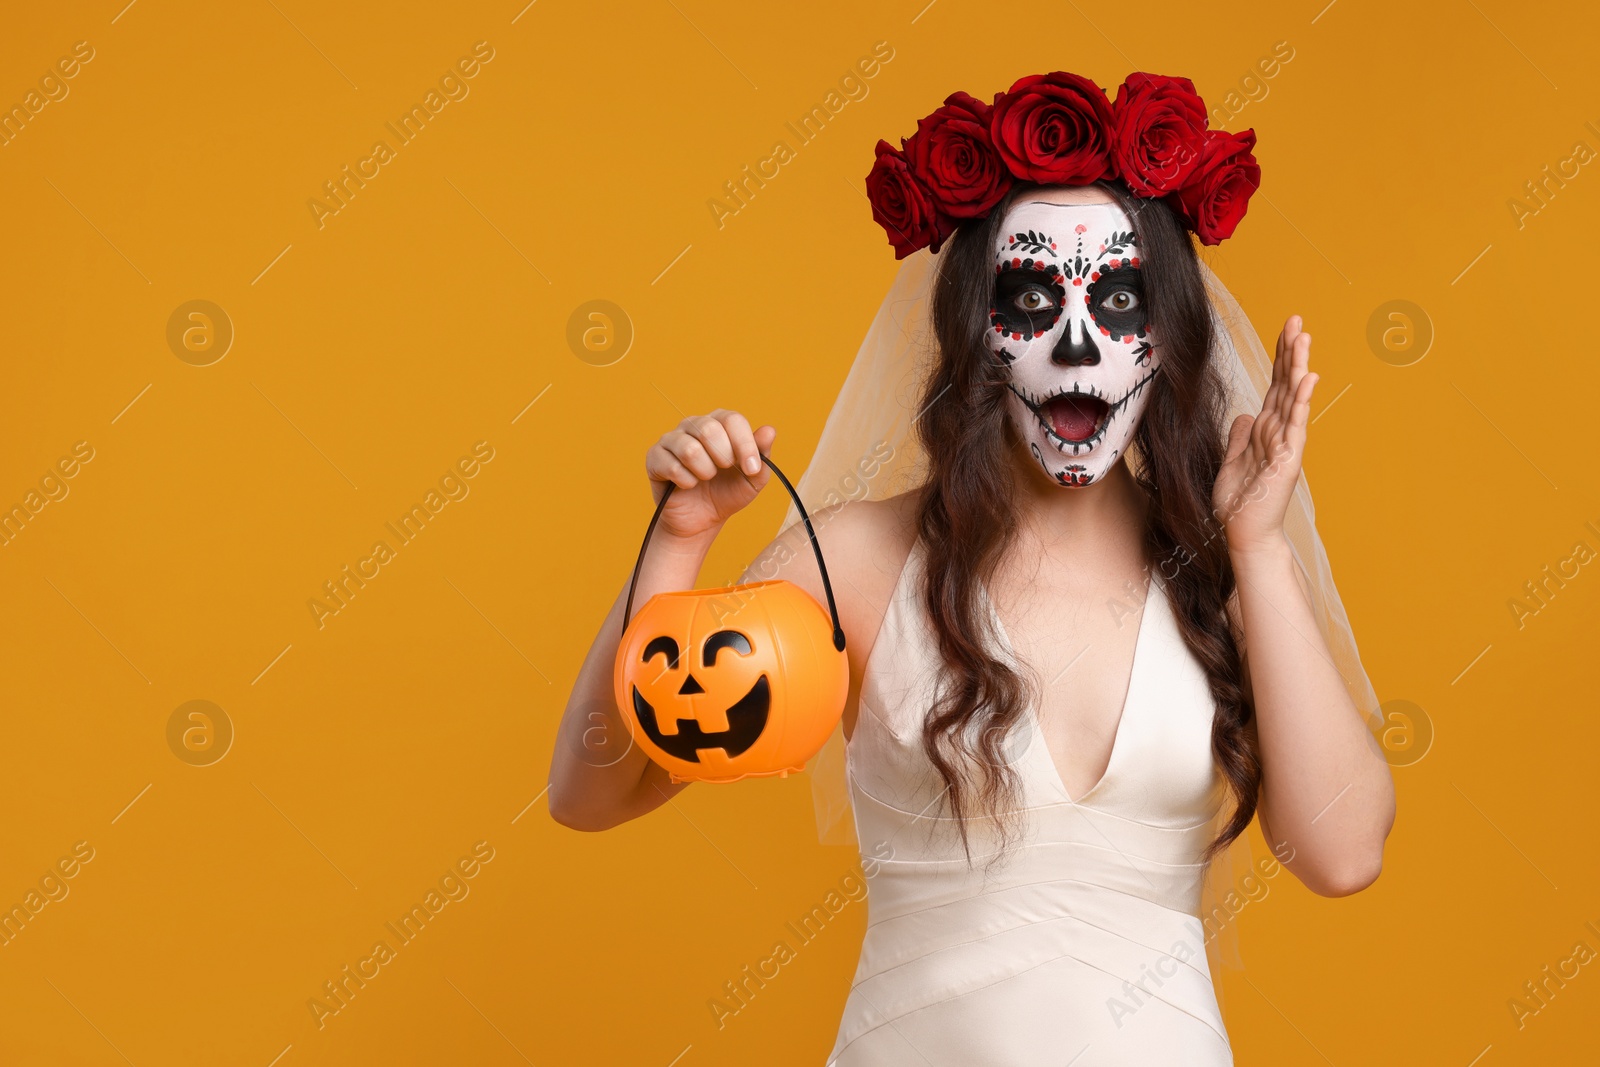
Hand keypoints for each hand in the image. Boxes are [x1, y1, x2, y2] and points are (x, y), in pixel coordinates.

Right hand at [644, 410, 776, 541]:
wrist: (702, 520)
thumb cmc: (727, 493)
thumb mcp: (753, 478)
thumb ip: (762, 455)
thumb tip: (769, 430)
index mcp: (719, 423)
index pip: (732, 419)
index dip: (744, 445)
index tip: (751, 469)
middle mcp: (694, 424)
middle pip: (709, 428)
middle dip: (723, 458)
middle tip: (723, 472)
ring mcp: (671, 439)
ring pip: (690, 449)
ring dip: (704, 472)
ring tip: (705, 479)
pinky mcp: (655, 457)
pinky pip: (672, 466)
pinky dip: (686, 482)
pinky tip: (687, 486)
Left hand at [1212, 315, 1318, 553]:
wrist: (1243, 534)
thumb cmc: (1239, 504)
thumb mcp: (1232, 462)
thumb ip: (1241, 437)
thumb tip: (1244, 414)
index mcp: (1265, 431)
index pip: (1275, 386)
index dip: (1279, 358)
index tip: (1285, 329)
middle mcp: (1279, 432)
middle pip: (1286, 384)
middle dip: (1291, 351)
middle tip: (1296, 318)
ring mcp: (1286, 444)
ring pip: (1293, 398)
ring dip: (1298, 366)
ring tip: (1304, 337)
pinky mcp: (1288, 459)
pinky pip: (1296, 424)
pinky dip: (1301, 400)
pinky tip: (1308, 378)